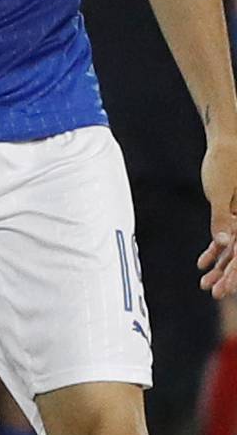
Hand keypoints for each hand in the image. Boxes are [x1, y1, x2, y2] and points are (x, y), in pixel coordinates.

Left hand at [199, 134, 236, 297]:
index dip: (236, 272)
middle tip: (215, 293)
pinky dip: (215, 251)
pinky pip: (227, 237)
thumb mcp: (220, 192)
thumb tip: (222, 243)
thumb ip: (222, 218)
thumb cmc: (225, 162)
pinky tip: (202, 265)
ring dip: (221, 268)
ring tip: (205, 285)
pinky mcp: (234, 213)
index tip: (226, 289)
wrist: (228, 141)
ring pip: (234, 249)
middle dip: (229, 276)